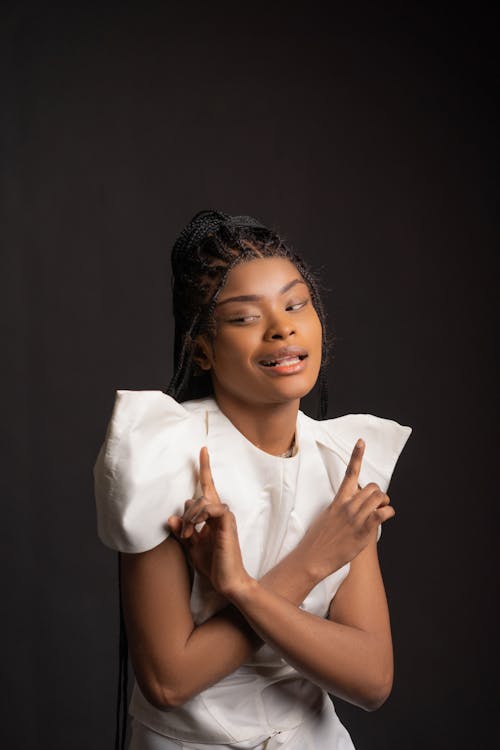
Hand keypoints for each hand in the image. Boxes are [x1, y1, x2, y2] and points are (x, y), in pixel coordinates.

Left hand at [167, 447, 251, 596]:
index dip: (205, 468)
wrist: (227, 582)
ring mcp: (225, 516)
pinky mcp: (227, 522)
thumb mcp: (190, 548)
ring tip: (188, 535)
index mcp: (212, 516)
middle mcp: (220, 512)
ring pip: (202, 500)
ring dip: (190, 517)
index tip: (202, 450)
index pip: (208, 487)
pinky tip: (195, 530)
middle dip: (187, 512)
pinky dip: (199, 516)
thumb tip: (171, 517)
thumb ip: (181, 532)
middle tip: (185, 532)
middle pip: (199, 495)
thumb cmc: (212, 565)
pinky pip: (212, 507)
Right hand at [297, 439, 394, 581]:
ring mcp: (355, 517)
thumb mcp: (328, 516)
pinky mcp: (362, 530)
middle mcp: (347, 506)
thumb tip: (354, 505)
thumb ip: (342, 508)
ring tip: (381, 512)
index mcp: (338, 500)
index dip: (356, 455)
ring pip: (379, 497)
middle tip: (378, 505)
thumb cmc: (319, 539)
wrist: (312, 557)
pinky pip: (381, 513)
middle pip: (372, 487)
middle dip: (379, 494)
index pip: (349, 473)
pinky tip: (386, 516)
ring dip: (385, 503)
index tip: (361, 442)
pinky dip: (388, 512)